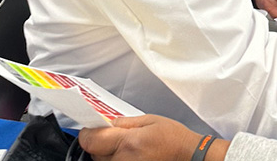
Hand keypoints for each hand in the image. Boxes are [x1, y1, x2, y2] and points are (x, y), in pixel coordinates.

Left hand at [78, 115, 228, 160]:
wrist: (189, 156)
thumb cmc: (174, 139)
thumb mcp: (151, 120)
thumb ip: (126, 122)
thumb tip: (110, 122)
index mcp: (128, 142)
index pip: (90, 141)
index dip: (87, 133)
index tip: (90, 128)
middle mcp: (123, 160)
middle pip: (94, 154)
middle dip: (99, 143)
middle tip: (112, 136)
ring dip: (108, 154)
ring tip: (125, 146)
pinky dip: (118, 160)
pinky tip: (130, 154)